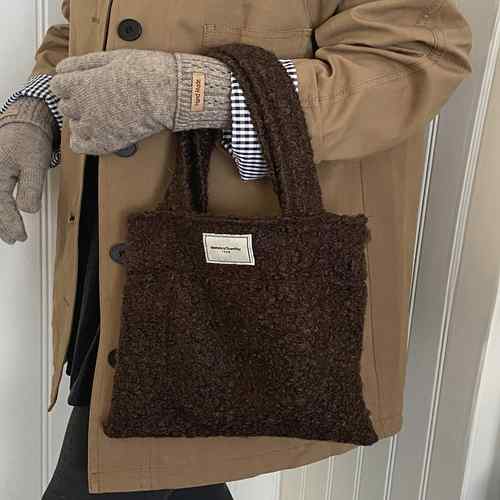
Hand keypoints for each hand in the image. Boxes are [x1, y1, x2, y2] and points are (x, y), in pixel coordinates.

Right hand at [0, 98, 52, 243]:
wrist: (24, 122)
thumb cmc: (28, 139)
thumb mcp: (35, 164)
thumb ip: (30, 188)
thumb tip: (27, 210)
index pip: (2, 208)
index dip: (11, 225)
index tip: (21, 236)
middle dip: (2, 226)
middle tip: (14, 238)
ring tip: (7, 233)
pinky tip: (2, 215)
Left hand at [50, 49, 230, 155]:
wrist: (165, 94)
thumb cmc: (143, 73)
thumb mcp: (109, 58)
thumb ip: (82, 64)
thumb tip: (64, 69)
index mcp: (78, 84)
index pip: (56, 85)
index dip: (69, 82)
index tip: (81, 83)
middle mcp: (81, 107)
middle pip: (65, 106)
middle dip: (77, 101)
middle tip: (98, 98)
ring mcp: (93, 128)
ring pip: (74, 126)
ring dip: (83, 120)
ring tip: (102, 114)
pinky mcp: (106, 143)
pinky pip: (80, 146)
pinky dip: (84, 140)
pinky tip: (95, 133)